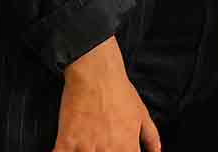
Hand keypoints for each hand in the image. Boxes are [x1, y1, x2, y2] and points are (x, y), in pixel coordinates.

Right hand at [56, 37, 159, 151]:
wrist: (95, 73)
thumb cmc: (118, 90)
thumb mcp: (142, 113)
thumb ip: (151, 137)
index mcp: (127, 147)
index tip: (117, 151)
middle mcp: (108, 150)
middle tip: (101, 146)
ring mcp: (86, 147)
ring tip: (87, 146)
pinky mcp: (66, 141)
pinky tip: (67, 149)